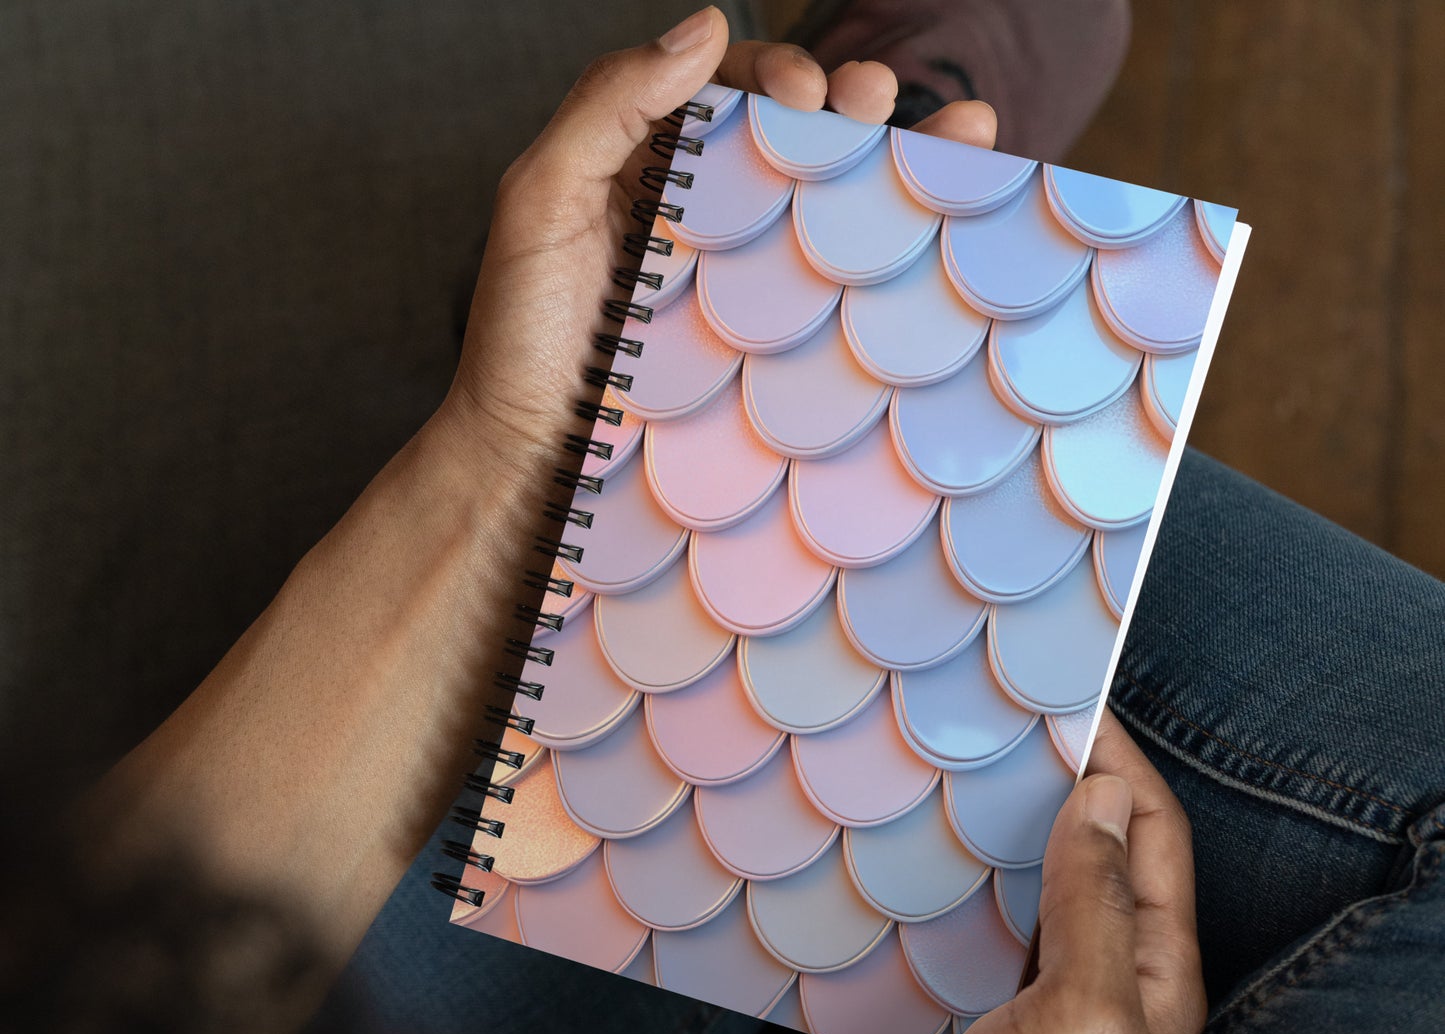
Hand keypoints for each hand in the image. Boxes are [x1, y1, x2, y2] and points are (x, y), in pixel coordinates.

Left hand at [424, 4, 998, 511]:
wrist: (530, 459)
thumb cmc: (522, 336)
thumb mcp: (540, 201)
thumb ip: (607, 105)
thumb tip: (706, 28)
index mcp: (651, 171)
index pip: (731, 96)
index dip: (777, 75)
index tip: (803, 91)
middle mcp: (706, 222)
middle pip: (795, 145)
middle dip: (852, 107)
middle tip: (876, 102)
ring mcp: (741, 289)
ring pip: (828, 212)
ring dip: (900, 165)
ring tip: (962, 134)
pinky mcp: (766, 352)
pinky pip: (835, 294)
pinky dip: (897, 258)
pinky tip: (947, 229)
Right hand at [826, 710, 1206, 1033]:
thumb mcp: (1080, 1019)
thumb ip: (1095, 905)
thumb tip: (1104, 797)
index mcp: (1149, 978)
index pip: (1151, 839)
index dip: (1120, 763)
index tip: (1069, 695)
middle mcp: (1093, 983)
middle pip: (1083, 856)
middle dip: (1049, 785)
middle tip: (988, 718)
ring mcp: (1018, 1003)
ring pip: (1010, 889)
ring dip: (983, 832)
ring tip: (932, 765)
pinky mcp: (950, 1018)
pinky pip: (949, 932)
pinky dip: (930, 886)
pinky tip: (890, 848)